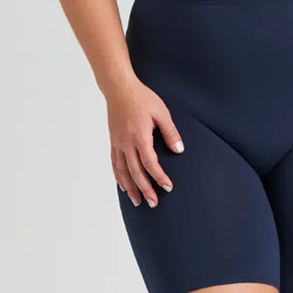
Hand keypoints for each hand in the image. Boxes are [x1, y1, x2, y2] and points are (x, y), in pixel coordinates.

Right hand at [106, 79, 184, 207]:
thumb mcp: (161, 112)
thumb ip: (170, 132)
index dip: (159, 177)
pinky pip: (115, 164)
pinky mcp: (113, 141)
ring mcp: (118, 143)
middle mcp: (126, 143)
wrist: (119, 89)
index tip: (168, 187)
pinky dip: (119, 177)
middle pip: (135, 172)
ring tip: (137, 201)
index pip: (150, 163)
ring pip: (123, 171)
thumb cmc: (142, 98)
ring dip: (130, 188)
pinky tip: (123, 186)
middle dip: (145, 189)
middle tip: (153, 203)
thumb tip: (179, 150)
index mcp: (140, 136)